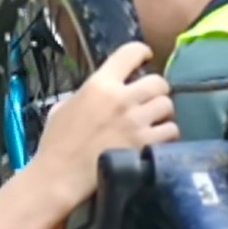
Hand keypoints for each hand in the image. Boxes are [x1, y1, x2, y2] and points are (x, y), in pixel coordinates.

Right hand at [31, 42, 177, 212]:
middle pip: (158, 82)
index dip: (142, 52)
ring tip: (155, 120)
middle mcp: (122, 99)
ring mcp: (136, 123)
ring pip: (168, 105)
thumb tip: (103, 90)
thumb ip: (88, 93)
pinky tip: (158, 138)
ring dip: (163, 112)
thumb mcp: (65, 106)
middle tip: (150, 99)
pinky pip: (171, 131)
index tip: (145, 58)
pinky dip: (167, 134)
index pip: (130, 53)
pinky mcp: (145, 145)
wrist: (60, 176)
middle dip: (156, 89)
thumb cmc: (56, 142)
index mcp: (100, 84)